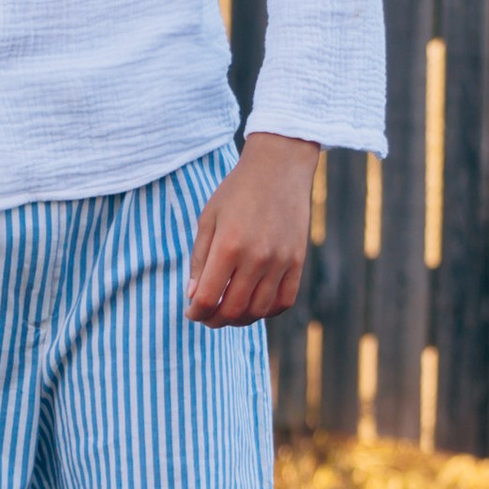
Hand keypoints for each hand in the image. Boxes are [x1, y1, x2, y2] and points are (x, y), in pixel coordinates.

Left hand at [188, 134, 320, 327]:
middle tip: (206, 316)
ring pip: (258, 310)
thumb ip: (199, 258)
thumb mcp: (208, 218)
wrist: (279, 168)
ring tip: (228, 312)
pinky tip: (254, 305)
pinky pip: (284, 301)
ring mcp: (280, 261)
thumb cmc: (237, 191)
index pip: (207, 297)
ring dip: (239, 319)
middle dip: (214, 320)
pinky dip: (267, 311)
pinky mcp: (298, 261)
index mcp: (228, 245)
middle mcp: (256, 258)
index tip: (190, 311)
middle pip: (232, 310)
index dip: (195, 312)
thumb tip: (193, 295)